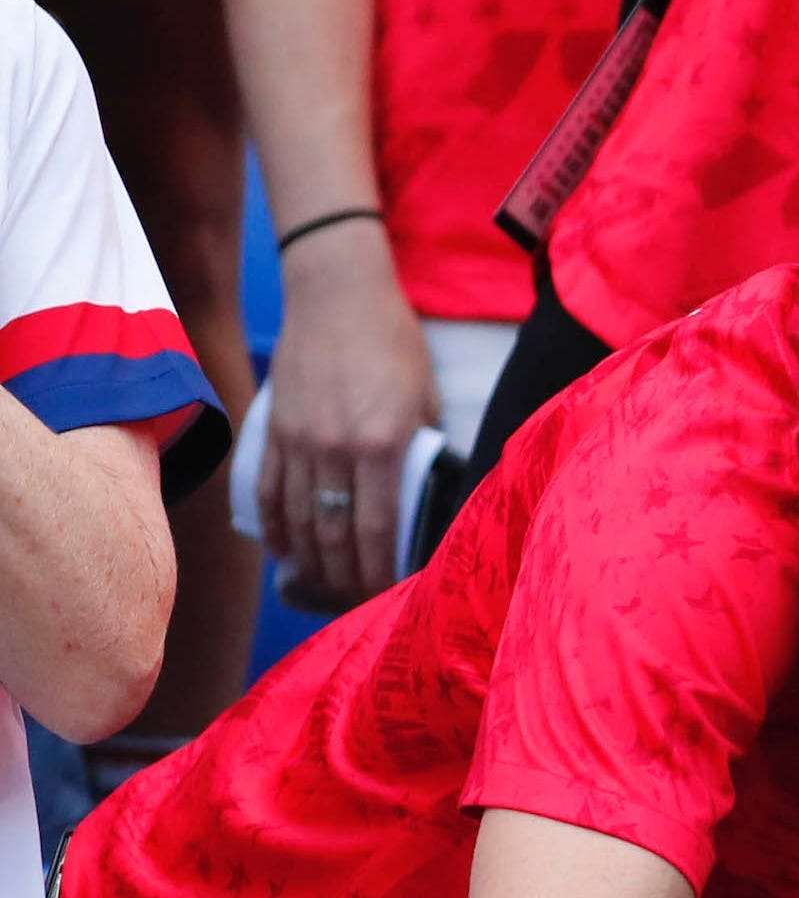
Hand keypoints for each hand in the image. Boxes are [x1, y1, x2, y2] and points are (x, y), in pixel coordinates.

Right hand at [258, 220, 437, 609]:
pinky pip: (268, 493)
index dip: (381, 574)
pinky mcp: (271, 430)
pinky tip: (284, 554)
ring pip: (299, 522)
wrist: (336, 292)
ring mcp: (296, 441)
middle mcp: (334, 448)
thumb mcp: (428, 402)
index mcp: (381, 444)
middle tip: (360, 605)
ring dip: (312, 564)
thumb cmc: (395, 346)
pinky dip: (275, 529)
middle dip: (347, 580)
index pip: (378, 531)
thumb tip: (432, 507)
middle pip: (334, 537)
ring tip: (326, 590)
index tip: (391, 599)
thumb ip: (425, 456)